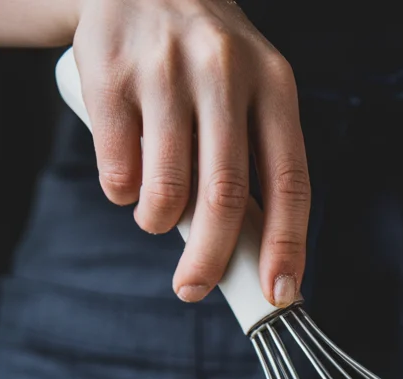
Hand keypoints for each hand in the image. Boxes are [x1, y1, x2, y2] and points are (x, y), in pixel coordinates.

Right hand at [72, 0, 309, 304]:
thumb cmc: (205, 62)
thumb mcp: (249, 92)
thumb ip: (257, 161)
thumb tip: (257, 256)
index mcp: (274, 85)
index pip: (291, 181)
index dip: (287, 245)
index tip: (279, 292)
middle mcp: (224, 72)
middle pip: (226, 195)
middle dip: (211, 260)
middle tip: (193, 290)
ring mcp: (165, 70)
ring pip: (167, 189)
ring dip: (159, 223)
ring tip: (156, 217)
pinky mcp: (110, 74)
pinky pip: (118, 170)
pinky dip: (123, 195)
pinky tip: (128, 177)